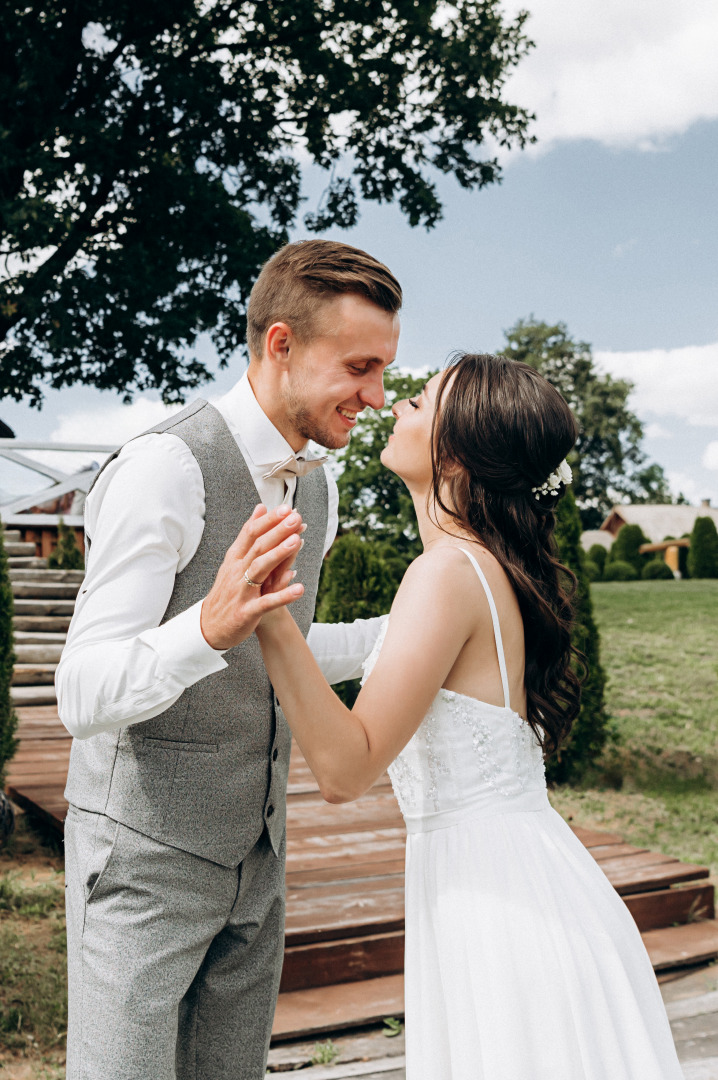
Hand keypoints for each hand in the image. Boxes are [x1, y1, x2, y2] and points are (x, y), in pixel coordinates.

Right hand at [200, 505, 304, 650]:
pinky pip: (267, 602)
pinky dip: (283, 595)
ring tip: (297, 541)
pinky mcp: (247, 611)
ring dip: (279, 554)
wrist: (209, 626)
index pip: (250, 533)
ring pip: (260, 568)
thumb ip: (249, 535)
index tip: (286, 509)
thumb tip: (260, 508)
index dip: (268, 520)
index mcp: (234, 559)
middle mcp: (236, 571)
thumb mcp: (234, 560)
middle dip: (277, 531)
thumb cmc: (227, 591)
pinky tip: (299, 589)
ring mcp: (241, 591)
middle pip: (257, 547)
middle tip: (295, 518)